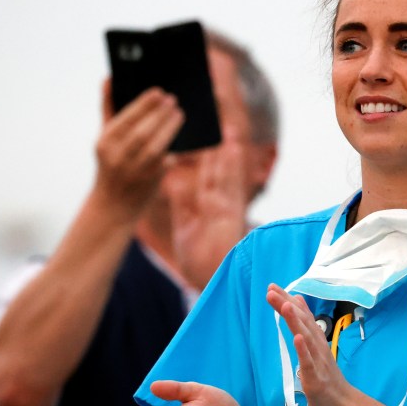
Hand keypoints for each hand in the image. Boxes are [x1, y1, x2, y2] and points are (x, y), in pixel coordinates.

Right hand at [93, 81, 183, 217]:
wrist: (113, 205)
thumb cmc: (111, 164)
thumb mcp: (105, 138)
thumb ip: (108, 108)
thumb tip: (108, 78)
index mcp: (105, 143)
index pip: (125, 119)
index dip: (143, 104)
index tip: (158, 92)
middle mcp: (117, 157)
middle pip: (142, 132)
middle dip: (160, 114)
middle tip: (173, 100)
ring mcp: (134, 171)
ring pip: (156, 146)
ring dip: (170, 128)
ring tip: (179, 114)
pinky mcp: (150, 182)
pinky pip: (166, 161)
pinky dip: (174, 148)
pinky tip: (182, 138)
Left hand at [165, 122, 248, 290]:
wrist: (209, 282)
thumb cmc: (200, 262)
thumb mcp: (186, 228)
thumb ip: (184, 205)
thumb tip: (175, 183)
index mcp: (210, 209)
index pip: (209, 178)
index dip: (209, 158)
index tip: (206, 137)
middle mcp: (221, 206)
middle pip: (220, 171)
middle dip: (219, 147)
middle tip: (220, 123)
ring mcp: (227, 208)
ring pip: (226, 173)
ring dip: (228, 150)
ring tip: (227, 126)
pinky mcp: (230, 214)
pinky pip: (230, 185)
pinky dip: (232, 165)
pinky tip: (232, 147)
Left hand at [266, 284, 357, 405]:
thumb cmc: (327, 380)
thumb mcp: (314, 351)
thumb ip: (307, 328)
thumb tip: (297, 305)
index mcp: (315, 341)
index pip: (302, 317)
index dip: (288, 301)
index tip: (273, 287)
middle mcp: (318, 347)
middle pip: (302, 323)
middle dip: (286, 305)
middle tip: (271, 290)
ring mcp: (318, 362)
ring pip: (306, 338)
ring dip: (296, 321)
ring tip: (285, 305)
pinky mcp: (316, 379)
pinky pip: (309, 363)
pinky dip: (303, 350)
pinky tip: (296, 338)